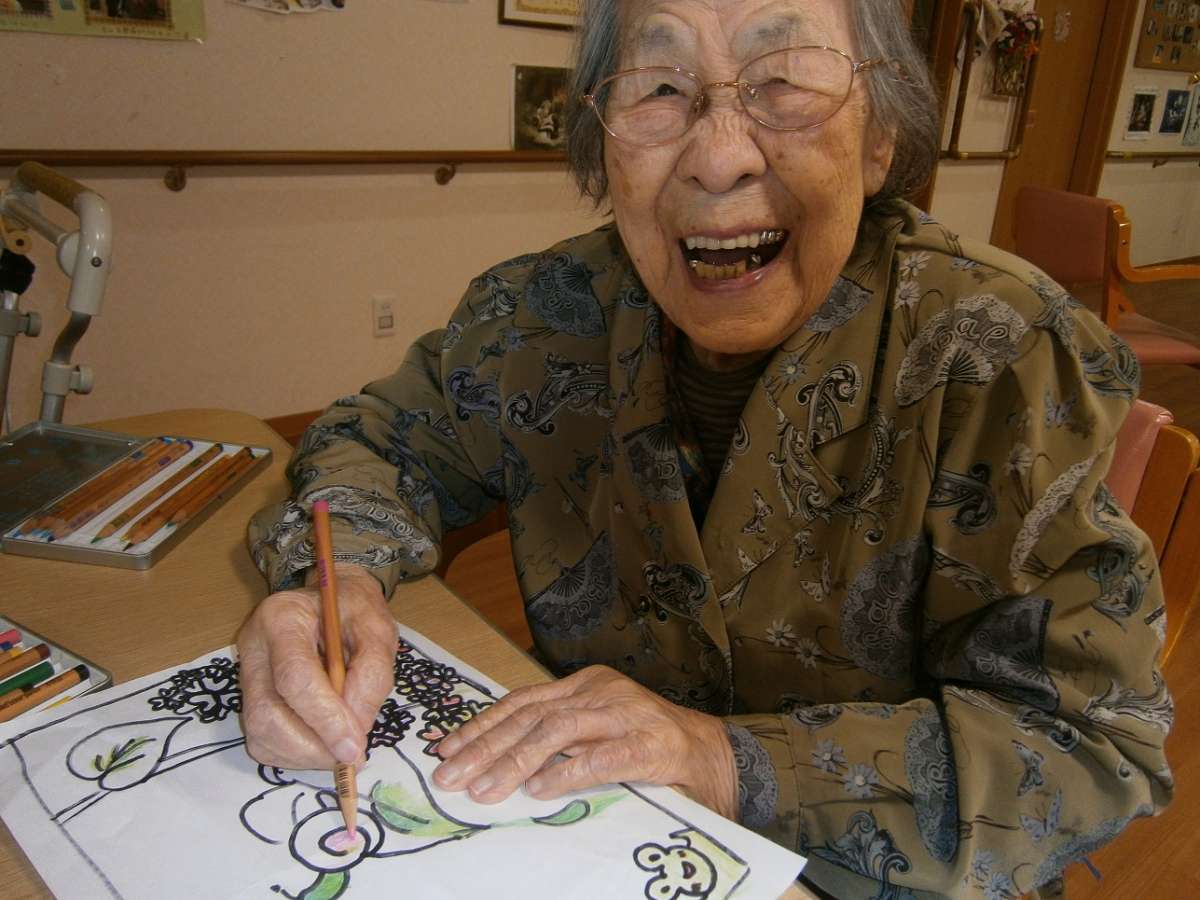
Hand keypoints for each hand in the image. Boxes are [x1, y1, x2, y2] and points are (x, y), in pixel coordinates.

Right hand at [238, 563, 395, 768]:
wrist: (332, 600)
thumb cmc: (355, 612)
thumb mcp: (378, 629)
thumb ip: (373, 673)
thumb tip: (357, 727)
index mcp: (282, 618)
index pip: (294, 677)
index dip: (324, 718)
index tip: (354, 748)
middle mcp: (254, 647)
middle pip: (267, 712)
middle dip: (312, 745)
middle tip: (351, 756)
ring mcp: (246, 674)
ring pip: (260, 733)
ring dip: (304, 754)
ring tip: (340, 747)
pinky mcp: (248, 697)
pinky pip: (263, 740)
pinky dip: (294, 754)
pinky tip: (322, 741)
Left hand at [432, 665, 737, 818]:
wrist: (714, 756)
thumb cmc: (648, 747)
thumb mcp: (597, 730)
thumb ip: (557, 735)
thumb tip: (493, 758)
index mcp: (585, 685)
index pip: (521, 702)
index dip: (481, 725)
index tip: (446, 749)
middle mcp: (601, 692)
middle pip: (530, 716)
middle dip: (484, 748)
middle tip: (450, 776)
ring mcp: (627, 715)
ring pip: (559, 731)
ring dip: (516, 762)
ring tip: (486, 790)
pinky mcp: (650, 745)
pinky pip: (602, 757)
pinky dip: (567, 773)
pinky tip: (540, 791)